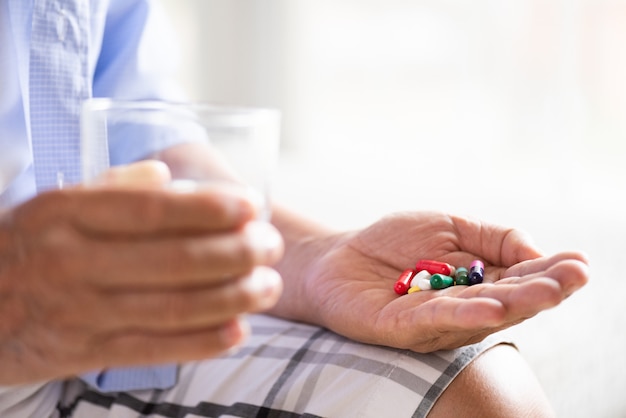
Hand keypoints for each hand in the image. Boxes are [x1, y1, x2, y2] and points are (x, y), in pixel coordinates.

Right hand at [0, 162, 283, 384]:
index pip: (150, 209)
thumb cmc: (26, 246)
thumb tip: (166, 175)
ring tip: (268, 287)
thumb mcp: (53, 205)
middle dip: (234, 253)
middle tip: (270, 246)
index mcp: (66, 214)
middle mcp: (72, 262)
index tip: (250, 206)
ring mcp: (77, 312)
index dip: (208, 208)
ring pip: (170, 308)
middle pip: (172, 260)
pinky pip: (151, 349)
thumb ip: (111, 186)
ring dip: (230, 298)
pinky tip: (237, 331)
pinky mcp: (81, 353)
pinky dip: (200, 342)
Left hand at [275, 211, 587, 351]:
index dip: (549, 273)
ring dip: (515, 303)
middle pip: (508, 302)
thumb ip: (492, 237)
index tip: (579, 262)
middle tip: (576, 276)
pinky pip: (435, 320)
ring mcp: (433, 321)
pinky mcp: (401, 327)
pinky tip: (491, 308)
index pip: (520, 280)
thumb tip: (536, 251)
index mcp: (477, 285)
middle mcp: (462, 309)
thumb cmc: (393, 245)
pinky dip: (465, 314)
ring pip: (479, 314)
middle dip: (543, 289)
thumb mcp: (449, 227)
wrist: (337, 258)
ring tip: (548, 291)